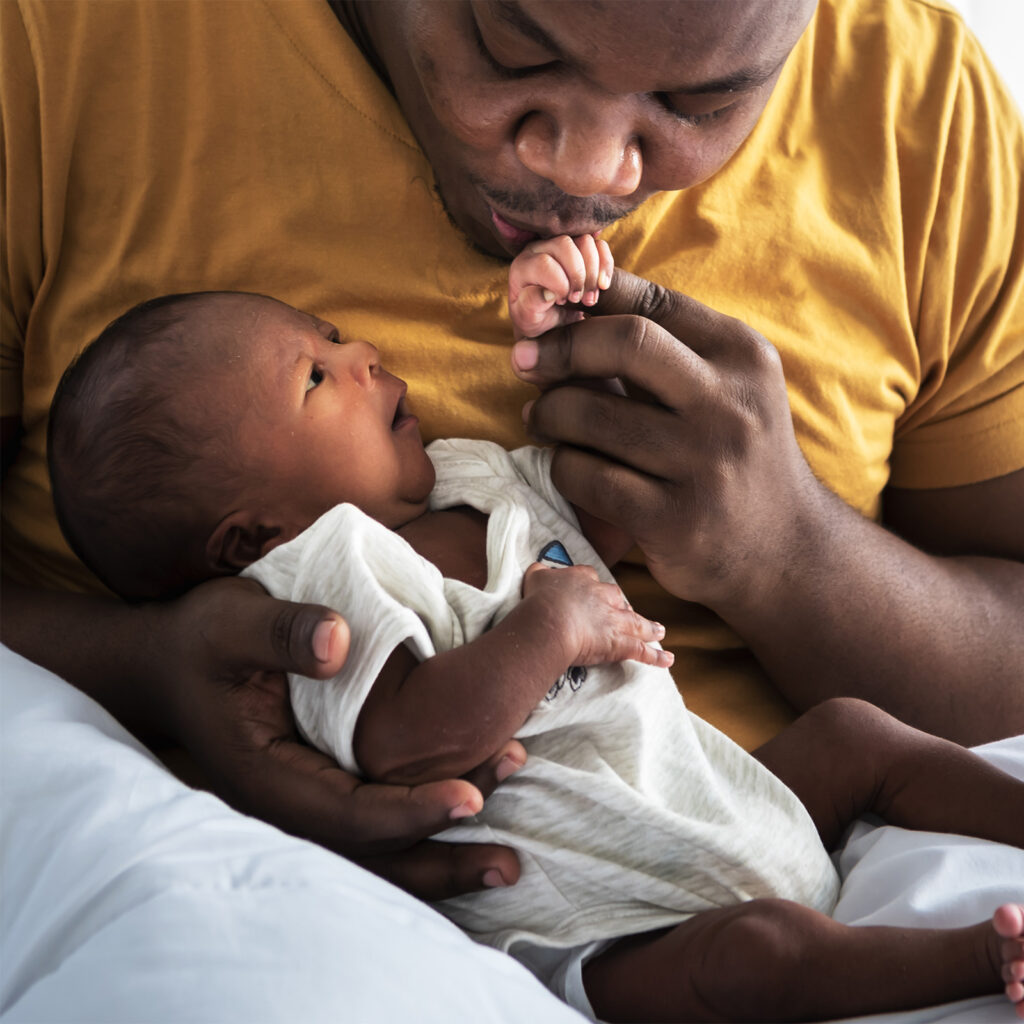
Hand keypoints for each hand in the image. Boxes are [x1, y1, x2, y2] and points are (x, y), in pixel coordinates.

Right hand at [154, 576, 523, 899]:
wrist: (170, 664)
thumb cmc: (201, 641)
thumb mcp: (231, 622)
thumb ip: (281, 632)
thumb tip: (340, 644)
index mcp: (264, 777)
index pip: (345, 814)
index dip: (409, 811)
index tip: (469, 799)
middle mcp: (287, 805)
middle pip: (369, 855)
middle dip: (439, 859)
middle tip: (507, 861)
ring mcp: (304, 803)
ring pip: (376, 854)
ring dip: (439, 859)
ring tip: (505, 861)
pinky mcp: (322, 789)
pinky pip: (375, 827)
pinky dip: (422, 831)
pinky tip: (472, 818)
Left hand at [509, 233, 613, 339]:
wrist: (549, 320)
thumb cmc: (535, 319)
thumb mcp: (528, 319)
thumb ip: (531, 306)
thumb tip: (548, 292)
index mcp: (523, 266)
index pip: (544, 263)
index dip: (560, 284)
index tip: (562, 302)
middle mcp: (540, 249)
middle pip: (565, 244)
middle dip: (579, 275)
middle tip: (580, 300)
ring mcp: (562, 244)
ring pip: (585, 241)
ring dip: (594, 272)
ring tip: (590, 298)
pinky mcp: (581, 247)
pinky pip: (600, 245)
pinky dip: (606, 266)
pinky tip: (603, 287)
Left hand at [511, 269, 825, 614]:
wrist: (785, 551)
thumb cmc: (737, 455)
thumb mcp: (730, 388)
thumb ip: (668, 347)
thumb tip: (572, 304)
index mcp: (743, 357)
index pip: (652, 302)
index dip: (587, 298)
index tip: (549, 312)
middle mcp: (729, 405)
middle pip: (623, 343)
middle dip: (560, 347)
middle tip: (526, 361)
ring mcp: (703, 465)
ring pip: (591, 416)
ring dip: (548, 413)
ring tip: (542, 418)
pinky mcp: (673, 520)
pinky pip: (585, 476)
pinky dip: (562, 466)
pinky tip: (566, 464)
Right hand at [521, 562, 672, 669]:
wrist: (550, 620)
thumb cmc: (539, 599)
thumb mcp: (535, 578)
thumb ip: (539, 574)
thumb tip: (538, 571)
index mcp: (582, 579)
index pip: (592, 578)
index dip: (594, 587)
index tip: (593, 591)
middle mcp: (601, 596)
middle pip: (618, 598)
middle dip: (624, 606)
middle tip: (627, 612)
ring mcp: (613, 619)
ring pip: (636, 622)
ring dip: (649, 627)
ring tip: (660, 631)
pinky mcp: (618, 642)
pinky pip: (641, 650)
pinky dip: (655, 656)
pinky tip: (667, 659)